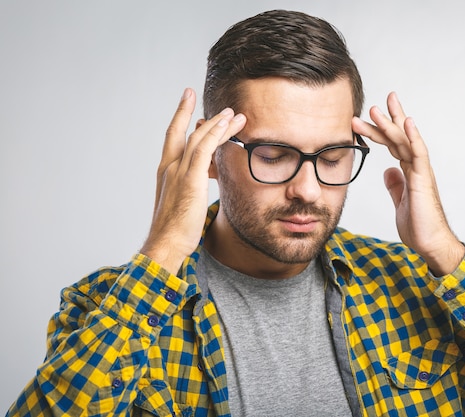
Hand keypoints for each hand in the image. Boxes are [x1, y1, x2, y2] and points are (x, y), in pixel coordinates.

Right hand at [140, 88, 245, 273]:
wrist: (164, 245)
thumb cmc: (173, 231)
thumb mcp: (182, 204)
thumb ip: (190, 189)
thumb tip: (202, 183)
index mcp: (165, 173)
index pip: (172, 138)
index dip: (179, 118)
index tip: (186, 101)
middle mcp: (169, 168)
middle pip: (181, 131)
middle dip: (190, 110)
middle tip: (199, 96)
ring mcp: (179, 173)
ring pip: (198, 138)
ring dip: (217, 123)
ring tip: (233, 113)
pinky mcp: (190, 180)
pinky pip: (204, 150)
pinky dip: (216, 134)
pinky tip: (228, 125)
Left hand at [352, 92, 463, 275]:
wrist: (431, 245)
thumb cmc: (419, 227)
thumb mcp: (399, 202)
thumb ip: (395, 185)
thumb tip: (388, 171)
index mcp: (410, 172)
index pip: (394, 145)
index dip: (383, 129)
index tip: (371, 115)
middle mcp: (417, 168)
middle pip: (399, 138)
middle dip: (387, 119)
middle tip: (374, 103)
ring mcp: (421, 172)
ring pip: (405, 142)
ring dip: (391, 124)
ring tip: (376, 109)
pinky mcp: (424, 180)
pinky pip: (419, 154)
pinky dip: (413, 137)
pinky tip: (407, 123)